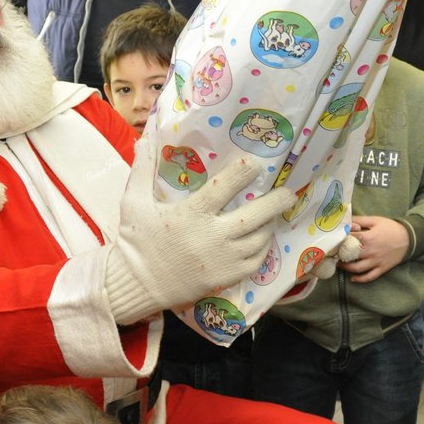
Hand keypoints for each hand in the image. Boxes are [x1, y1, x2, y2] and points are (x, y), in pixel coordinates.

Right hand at [105, 144, 294, 324]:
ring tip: (276, 213)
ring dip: (270, 224)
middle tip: (290, 192)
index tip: (255, 164)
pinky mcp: (225, 277)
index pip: (223, 189)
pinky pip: (255, 261)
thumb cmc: (135, 241)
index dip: (241, 174)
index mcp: (191, 214)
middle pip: (253, 216)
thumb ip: (142, 170)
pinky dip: (263, 248)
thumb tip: (143, 139)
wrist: (136, 284)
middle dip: (275, 202)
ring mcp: (222, 259)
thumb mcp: (134, 202)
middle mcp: (211, 236)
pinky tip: (264, 238)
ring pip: (258, 239)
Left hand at [340, 216, 407, 282]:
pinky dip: (360, 279)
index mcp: (369, 238)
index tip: (334, 240)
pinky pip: (369, 277)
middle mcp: (371, 251)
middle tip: (334, 253)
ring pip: (357, 268)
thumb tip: (346, 220)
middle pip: (350, 256)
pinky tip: (352, 278)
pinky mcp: (382, 268)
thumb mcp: (376, 220)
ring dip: (346, 268)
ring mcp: (376, 261)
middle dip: (340, 255)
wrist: (409, 239)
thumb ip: (360, 220)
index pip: (349, 240)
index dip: (340, 240)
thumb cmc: (391, 228)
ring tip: (340, 265)